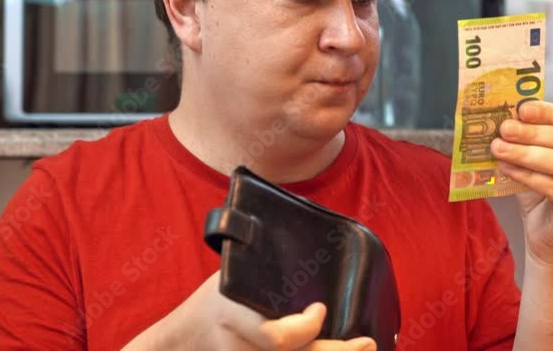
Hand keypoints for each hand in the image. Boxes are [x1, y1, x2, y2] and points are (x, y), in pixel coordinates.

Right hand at [124, 271, 375, 349]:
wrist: (185, 342)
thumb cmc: (214, 301)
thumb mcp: (229, 273)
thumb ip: (260, 257)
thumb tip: (303, 216)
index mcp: (235, 317)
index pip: (277, 338)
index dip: (304, 329)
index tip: (319, 309)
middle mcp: (244, 349)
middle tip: (367, 342)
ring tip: (366, 349)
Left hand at [490, 101, 552, 269]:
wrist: (549, 238)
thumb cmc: (544, 194)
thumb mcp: (538, 159)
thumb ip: (530, 138)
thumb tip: (507, 115)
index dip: (549, 112)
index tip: (522, 109)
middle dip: (533, 133)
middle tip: (505, 129)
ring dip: (527, 153)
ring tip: (499, 148)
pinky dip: (528, 176)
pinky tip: (507, 168)